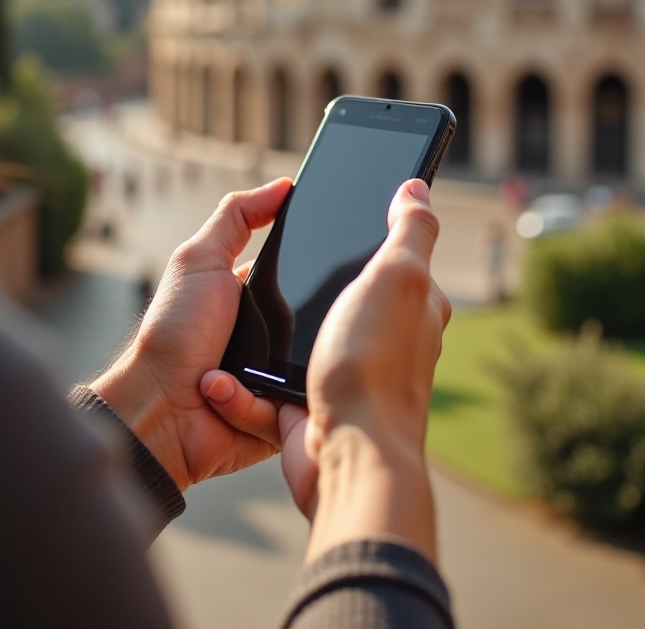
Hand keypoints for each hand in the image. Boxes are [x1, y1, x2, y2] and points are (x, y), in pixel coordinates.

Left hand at [90, 178, 291, 490]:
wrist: (155, 409)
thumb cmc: (173, 333)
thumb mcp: (201, 260)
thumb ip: (237, 217)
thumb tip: (284, 184)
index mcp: (259, 299)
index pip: (306, 278)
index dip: (318, 270)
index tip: (332, 264)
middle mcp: (273, 339)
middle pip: (321, 324)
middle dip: (310, 326)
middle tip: (284, 327)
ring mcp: (278, 383)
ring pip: (316, 369)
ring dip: (279, 370)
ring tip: (248, 370)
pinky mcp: (281, 423)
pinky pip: (297, 414)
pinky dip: (261, 405)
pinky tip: (233, 398)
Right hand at [278, 179, 450, 561]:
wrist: (348, 457)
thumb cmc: (374, 365)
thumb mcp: (399, 278)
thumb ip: (410, 230)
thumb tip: (417, 187)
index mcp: (415, 305)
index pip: (396, 253)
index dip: (368, 229)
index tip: (333, 213)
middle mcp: (390, 339)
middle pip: (344, 291)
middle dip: (309, 280)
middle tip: (274, 265)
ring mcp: (351, 373)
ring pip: (304, 334)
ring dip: (273, 331)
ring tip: (243, 316)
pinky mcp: (315, 404)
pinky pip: (274, 380)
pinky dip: (249, 381)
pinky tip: (228, 374)